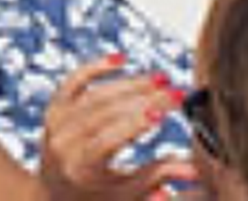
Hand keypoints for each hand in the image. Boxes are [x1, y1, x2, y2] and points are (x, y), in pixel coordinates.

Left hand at [36, 58, 193, 200]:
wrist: (52, 192)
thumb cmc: (97, 197)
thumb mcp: (126, 195)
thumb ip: (157, 179)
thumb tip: (195, 171)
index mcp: (81, 167)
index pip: (107, 140)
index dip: (133, 125)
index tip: (161, 113)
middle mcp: (64, 140)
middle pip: (105, 113)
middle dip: (142, 100)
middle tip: (175, 91)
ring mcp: (57, 120)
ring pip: (95, 94)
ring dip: (129, 84)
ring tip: (161, 79)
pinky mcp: (55, 106)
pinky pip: (75, 81)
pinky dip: (96, 67)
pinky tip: (121, 58)